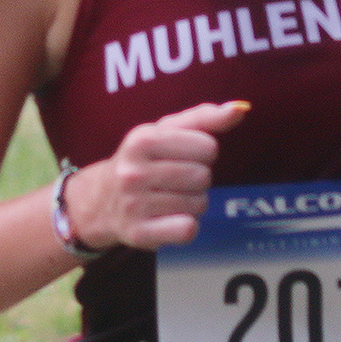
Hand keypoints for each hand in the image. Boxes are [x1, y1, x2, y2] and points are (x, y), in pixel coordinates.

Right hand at [64, 101, 247, 251]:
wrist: (100, 199)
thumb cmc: (143, 160)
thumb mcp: (166, 131)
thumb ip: (205, 118)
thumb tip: (241, 108)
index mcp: (141, 139)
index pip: (208, 147)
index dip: (202, 153)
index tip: (182, 156)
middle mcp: (133, 171)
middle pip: (204, 176)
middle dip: (197, 179)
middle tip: (174, 180)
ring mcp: (134, 204)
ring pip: (199, 204)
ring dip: (192, 203)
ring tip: (169, 198)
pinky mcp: (139, 233)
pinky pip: (187, 230)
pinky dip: (186, 226)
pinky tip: (170, 219)